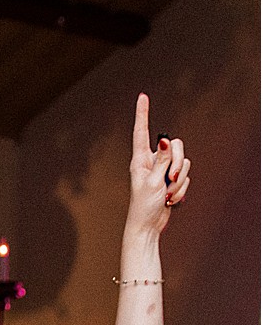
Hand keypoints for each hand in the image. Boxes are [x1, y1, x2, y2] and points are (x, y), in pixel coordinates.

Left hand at [127, 93, 189, 237]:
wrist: (148, 227)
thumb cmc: (144, 207)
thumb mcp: (153, 182)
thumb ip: (162, 161)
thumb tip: (165, 140)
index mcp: (140, 160)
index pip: (141, 132)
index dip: (142, 114)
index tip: (142, 96)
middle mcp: (152, 162)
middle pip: (176, 145)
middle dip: (178, 161)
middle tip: (171, 178)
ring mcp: (163, 171)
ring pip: (183, 162)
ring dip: (179, 181)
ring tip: (167, 195)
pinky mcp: (172, 180)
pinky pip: (185, 176)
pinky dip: (181, 189)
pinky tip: (170, 200)